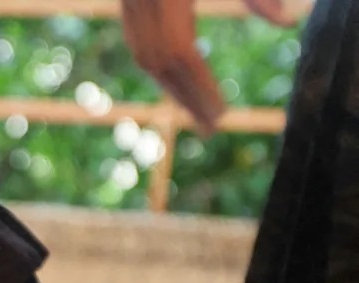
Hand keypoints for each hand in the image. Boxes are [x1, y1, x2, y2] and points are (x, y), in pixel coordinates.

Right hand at [122, 0, 294, 135]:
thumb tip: (288, 23)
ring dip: (168, 85)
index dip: (199, 87)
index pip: (180, 52)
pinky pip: (137, 39)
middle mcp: (140, 0)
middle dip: (184, 96)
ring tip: (195, 110)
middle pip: (157, 61)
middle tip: (211, 127)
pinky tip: (174, 78)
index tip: (220, 114)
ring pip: (143, 53)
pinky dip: (156, 63)